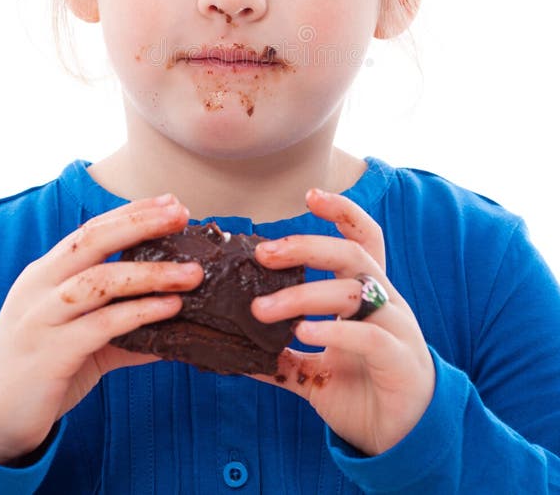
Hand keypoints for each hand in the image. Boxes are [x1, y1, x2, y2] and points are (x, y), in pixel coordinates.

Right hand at [0, 194, 202, 463]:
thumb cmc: (42, 367)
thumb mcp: (83, 337)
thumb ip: (124, 325)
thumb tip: (177, 318)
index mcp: (45, 273)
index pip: (92, 229)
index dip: (132, 213)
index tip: (172, 202)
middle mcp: (39, 286)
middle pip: (93, 240)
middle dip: (141, 223)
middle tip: (181, 216)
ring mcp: (41, 318)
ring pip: (100, 281)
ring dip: (151, 273)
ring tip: (193, 274)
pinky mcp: (50, 353)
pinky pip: (101, 325)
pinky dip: (140, 313)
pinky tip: (170, 309)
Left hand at [250, 189, 434, 456]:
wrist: (403, 440)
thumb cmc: (362, 390)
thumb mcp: (315, 369)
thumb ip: (281, 355)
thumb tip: (231, 349)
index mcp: (367, 295)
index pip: (362, 239)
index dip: (342, 212)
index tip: (310, 196)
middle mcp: (385, 301)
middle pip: (351, 255)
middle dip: (306, 246)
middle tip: (262, 254)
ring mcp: (396, 327)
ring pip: (354, 291)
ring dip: (303, 294)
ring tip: (262, 310)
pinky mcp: (399, 359)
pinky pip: (368, 335)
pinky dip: (334, 330)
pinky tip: (303, 333)